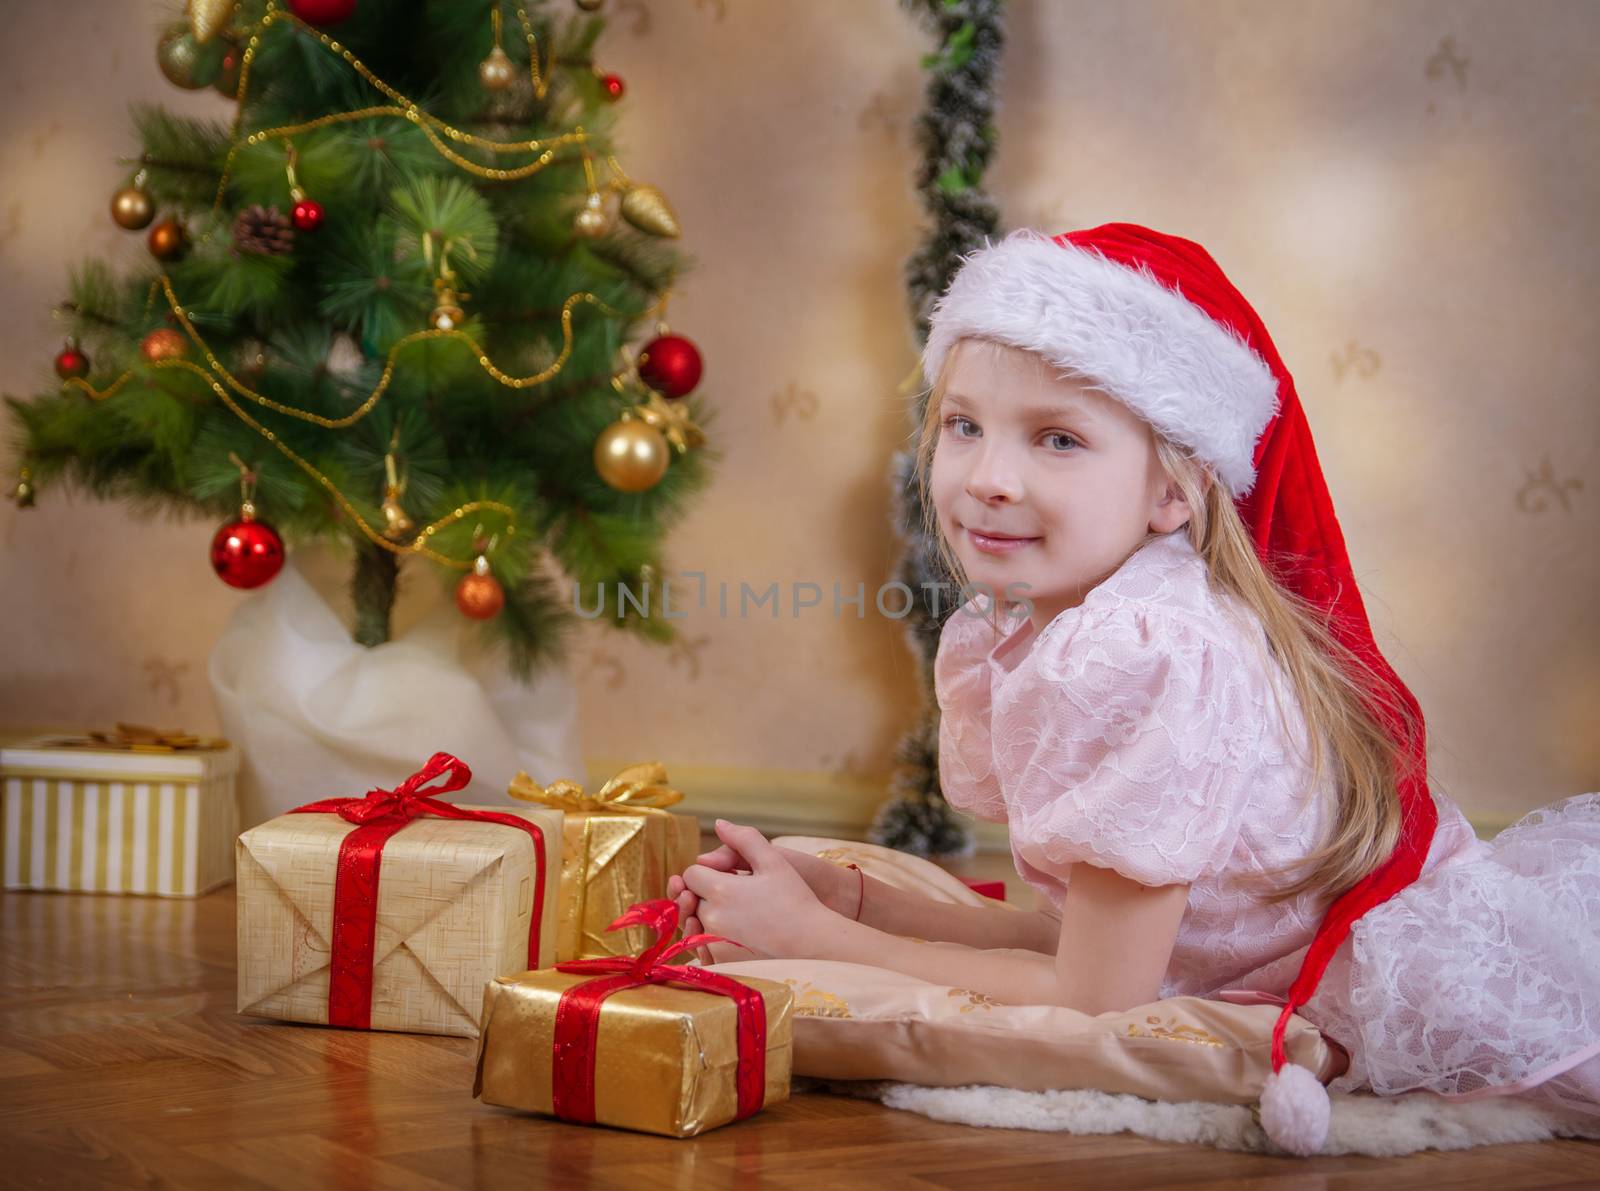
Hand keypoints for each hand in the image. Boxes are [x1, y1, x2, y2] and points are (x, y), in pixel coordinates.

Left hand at [670, 820, 830, 963]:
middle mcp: (711, 919)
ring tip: (734, 916)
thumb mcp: (774, 861)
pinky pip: (703, 950)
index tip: (727, 876)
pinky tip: (734, 936)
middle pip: (692, 900)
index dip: (706, 872)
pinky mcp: (722, 965)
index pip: (691, 875)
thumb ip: (744, 839)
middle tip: (734, 896)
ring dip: (706, 918)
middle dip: (706, 895)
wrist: (813, 943)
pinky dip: (711, 942)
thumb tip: (719, 824)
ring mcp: (714, 945)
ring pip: (695, 925)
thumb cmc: (796, 900)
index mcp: (720, 890)